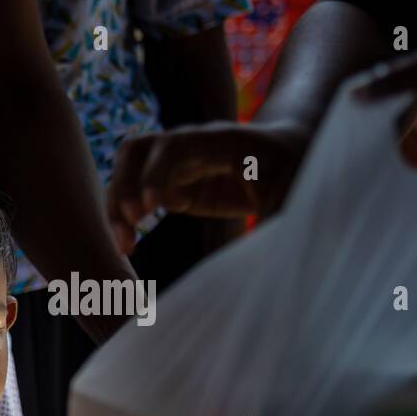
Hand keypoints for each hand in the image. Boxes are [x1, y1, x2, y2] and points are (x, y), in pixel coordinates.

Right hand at [107, 120, 309, 253]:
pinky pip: (138, 192)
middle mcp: (191, 146)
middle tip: (129, 228)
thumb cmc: (299, 172)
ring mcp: (179, 163)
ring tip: (124, 246)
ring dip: (118, 204)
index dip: (159, 172)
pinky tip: (130, 245)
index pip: (177, 146)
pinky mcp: (176, 185)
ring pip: (129, 171)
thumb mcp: (294, 198)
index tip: (153, 207)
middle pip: (139, 150)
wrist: (296, 153)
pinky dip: (126, 215)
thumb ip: (276, 227)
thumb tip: (265, 274)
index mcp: (222, 141)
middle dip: (126, 186)